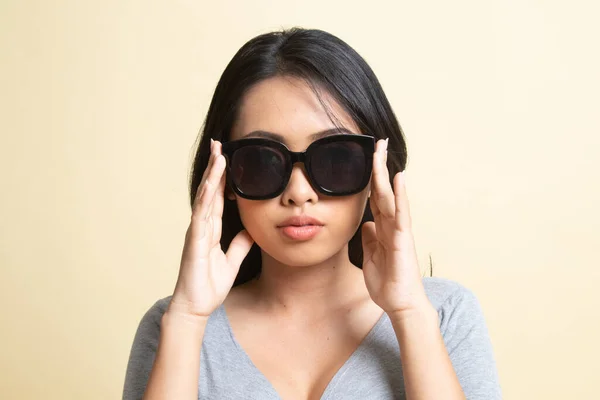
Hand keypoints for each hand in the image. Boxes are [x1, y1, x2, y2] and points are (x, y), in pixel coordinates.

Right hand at [169, 139, 253, 318]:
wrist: (195, 307)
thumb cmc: (209, 285)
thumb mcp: (232, 260)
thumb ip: (241, 243)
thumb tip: (252, 229)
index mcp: (211, 229)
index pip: (218, 197)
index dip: (223, 177)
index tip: (227, 157)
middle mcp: (202, 226)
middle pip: (210, 190)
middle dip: (215, 167)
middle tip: (219, 143)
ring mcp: (197, 231)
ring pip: (205, 197)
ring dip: (212, 175)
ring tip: (217, 153)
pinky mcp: (194, 241)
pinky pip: (201, 214)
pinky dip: (206, 197)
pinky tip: (212, 182)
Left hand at [361, 139, 429, 315]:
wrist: (400, 304)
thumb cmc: (388, 282)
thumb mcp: (370, 257)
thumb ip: (368, 239)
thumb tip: (366, 224)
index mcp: (383, 229)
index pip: (375, 198)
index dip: (370, 179)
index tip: (368, 158)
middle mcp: (392, 225)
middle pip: (383, 191)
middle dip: (379, 167)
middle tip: (377, 143)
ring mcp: (399, 231)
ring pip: (391, 197)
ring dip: (386, 174)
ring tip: (383, 152)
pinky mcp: (403, 241)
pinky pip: (401, 215)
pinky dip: (400, 196)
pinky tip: (399, 179)